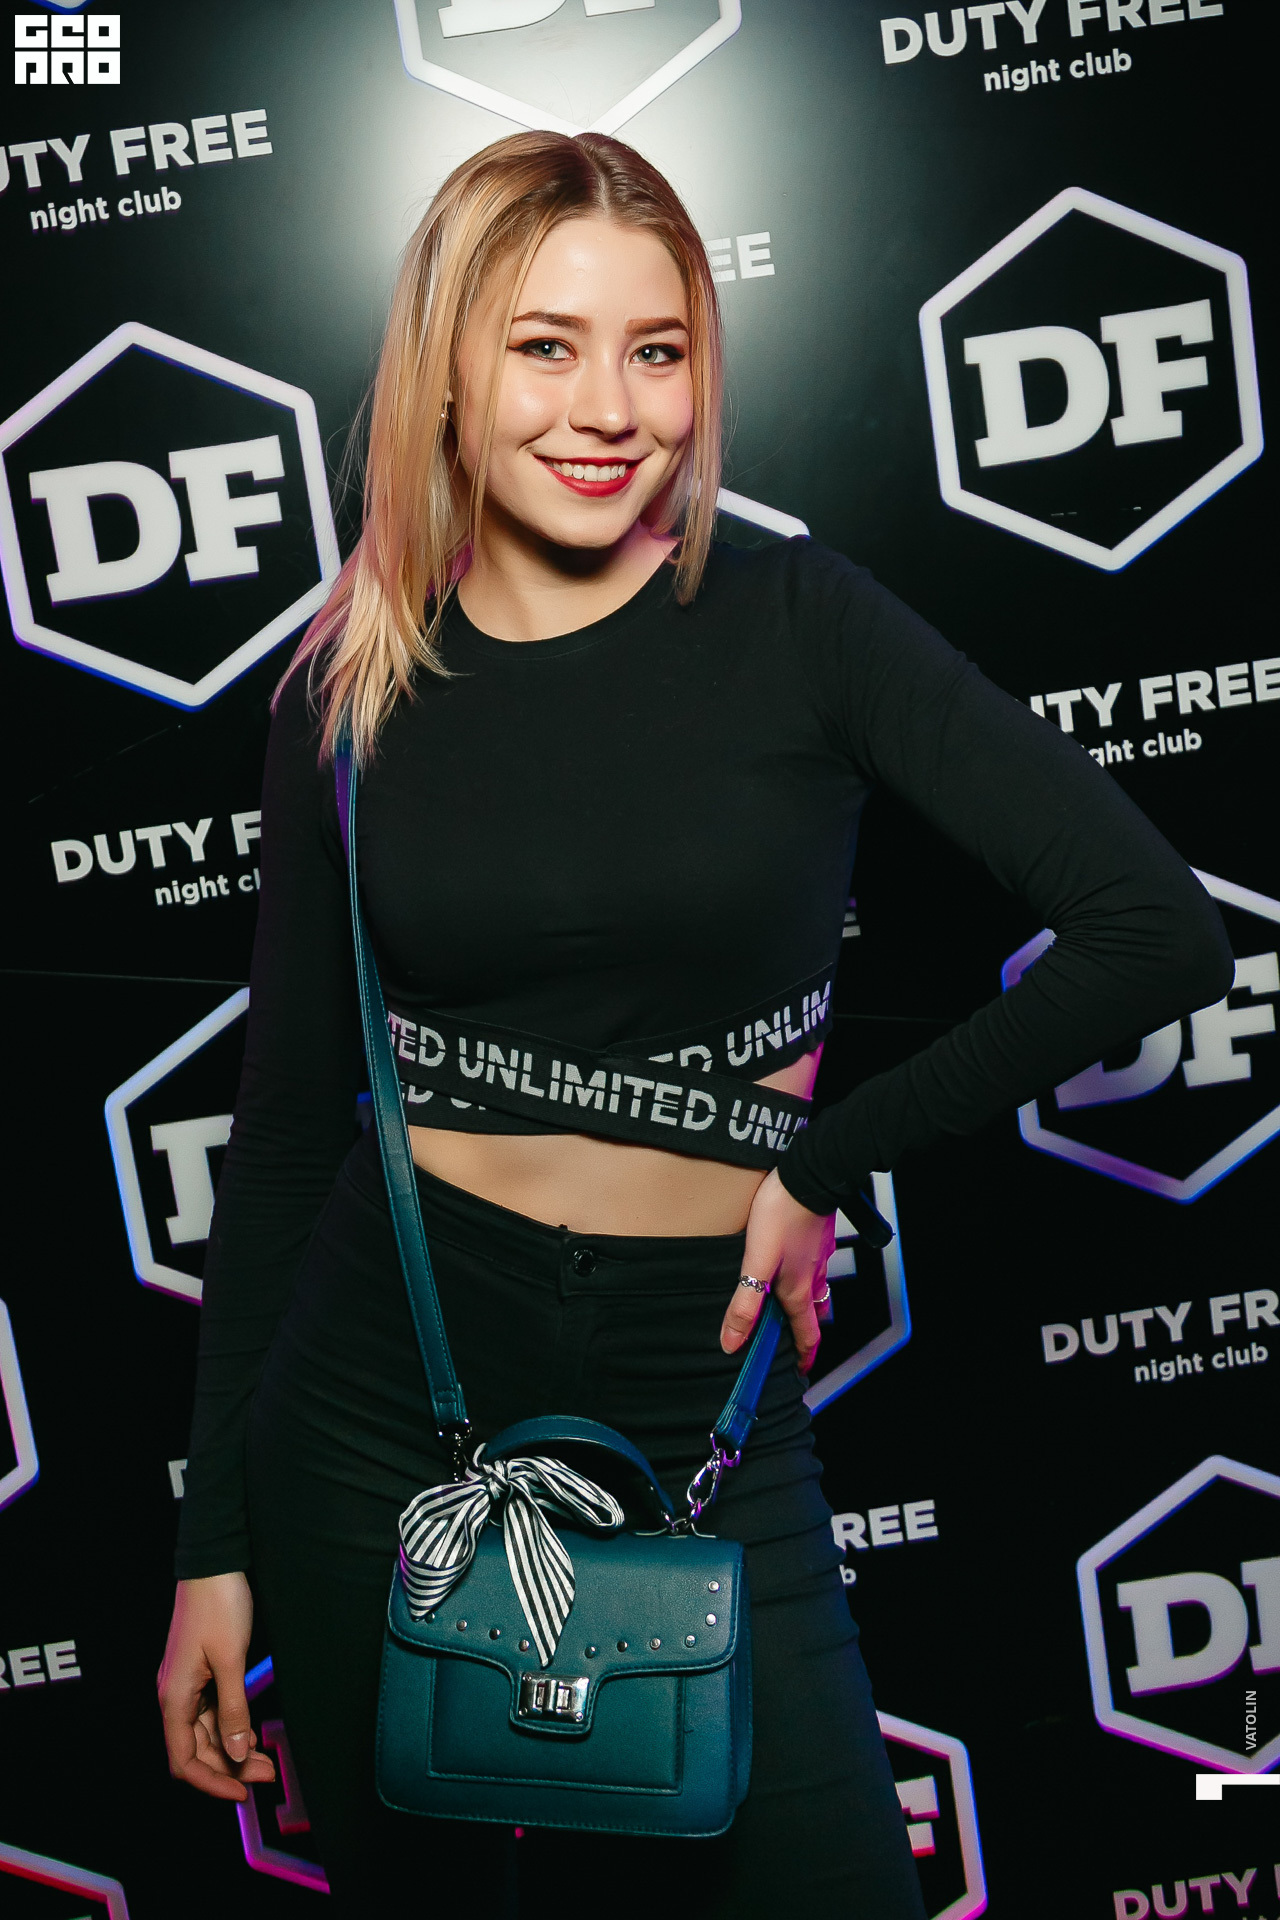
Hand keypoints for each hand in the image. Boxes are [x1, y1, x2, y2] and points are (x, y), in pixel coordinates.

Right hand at [157, 1574, 275, 1801]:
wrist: (214, 1564)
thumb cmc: (218, 1606)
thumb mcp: (231, 1660)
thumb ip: (233, 1708)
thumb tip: (235, 1752)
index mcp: (174, 1697)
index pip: (184, 1761)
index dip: (212, 1782)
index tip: (242, 1794)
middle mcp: (175, 1695)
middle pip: (196, 1750)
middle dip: (229, 1768)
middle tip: (266, 1775)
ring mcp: (187, 1684)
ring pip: (206, 1733)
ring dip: (232, 1749)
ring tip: (265, 1759)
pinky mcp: (200, 1673)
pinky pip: (211, 1712)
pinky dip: (230, 1727)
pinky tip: (251, 1732)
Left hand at [720, 1169, 834, 1372]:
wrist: (809, 1175)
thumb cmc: (782, 1215)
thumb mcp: (756, 1262)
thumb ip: (745, 1303)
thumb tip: (732, 1342)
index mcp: (798, 1290)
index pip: (807, 1335)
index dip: (803, 1356)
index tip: (799, 1371)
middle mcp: (814, 1277)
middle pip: (814, 1314)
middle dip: (805, 1331)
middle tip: (792, 1341)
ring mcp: (819, 1256)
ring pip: (817, 1290)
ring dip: (806, 1303)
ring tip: (788, 1305)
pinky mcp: (818, 1236)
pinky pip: (815, 1266)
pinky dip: (806, 1276)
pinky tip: (791, 1263)